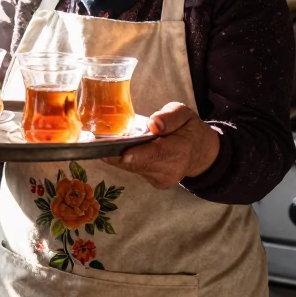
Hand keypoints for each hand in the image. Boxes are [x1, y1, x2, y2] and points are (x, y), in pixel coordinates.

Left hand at [102, 102, 219, 189]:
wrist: (200, 152)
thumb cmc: (189, 130)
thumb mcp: (185, 114)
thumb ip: (170, 117)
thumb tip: (154, 124)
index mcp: (181, 150)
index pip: (158, 154)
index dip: (139, 155)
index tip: (124, 153)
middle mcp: (171, 169)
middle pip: (139, 163)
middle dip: (118, 153)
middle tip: (95, 142)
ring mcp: (161, 178)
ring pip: (133, 167)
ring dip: (119, 155)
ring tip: (102, 142)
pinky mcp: (154, 181)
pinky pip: (135, 169)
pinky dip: (127, 158)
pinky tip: (121, 148)